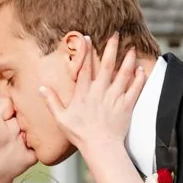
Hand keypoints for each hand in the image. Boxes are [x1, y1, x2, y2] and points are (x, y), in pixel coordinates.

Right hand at [38, 35, 147, 155]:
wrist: (101, 148)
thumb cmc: (80, 135)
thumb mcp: (61, 119)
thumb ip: (52, 102)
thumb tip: (42, 88)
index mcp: (84, 93)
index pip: (85, 67)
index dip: (87, 52)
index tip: (90, 38)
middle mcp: (100, 92)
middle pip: (107, 65)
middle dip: (112, 48)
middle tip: (116, 35)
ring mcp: (115, 98)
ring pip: (123, 74)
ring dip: (128, 60)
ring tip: (131, 48)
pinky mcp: (127, 106)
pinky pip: (135, 89)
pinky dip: (139, 78)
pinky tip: (141, 69)